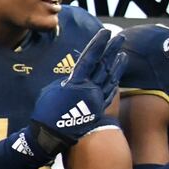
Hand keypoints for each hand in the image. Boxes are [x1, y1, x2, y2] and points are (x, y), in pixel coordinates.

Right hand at [28, 28, 125, 144]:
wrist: (52, 136)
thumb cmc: (46, 114)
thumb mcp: (50, 92)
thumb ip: (64, 82)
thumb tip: (72, 80)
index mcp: (77, 82)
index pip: (90, 58)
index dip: (98, 44)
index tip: (105, 32)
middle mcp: (90, 89)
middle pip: (104, 65)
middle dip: (112, 49)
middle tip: (120, 37)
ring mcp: (96, 99)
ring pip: (110, 78)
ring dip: (116, 65)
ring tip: (122, 54)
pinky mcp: (97, 109)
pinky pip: (109, 92)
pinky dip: (114, 82)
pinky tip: (117, 75)